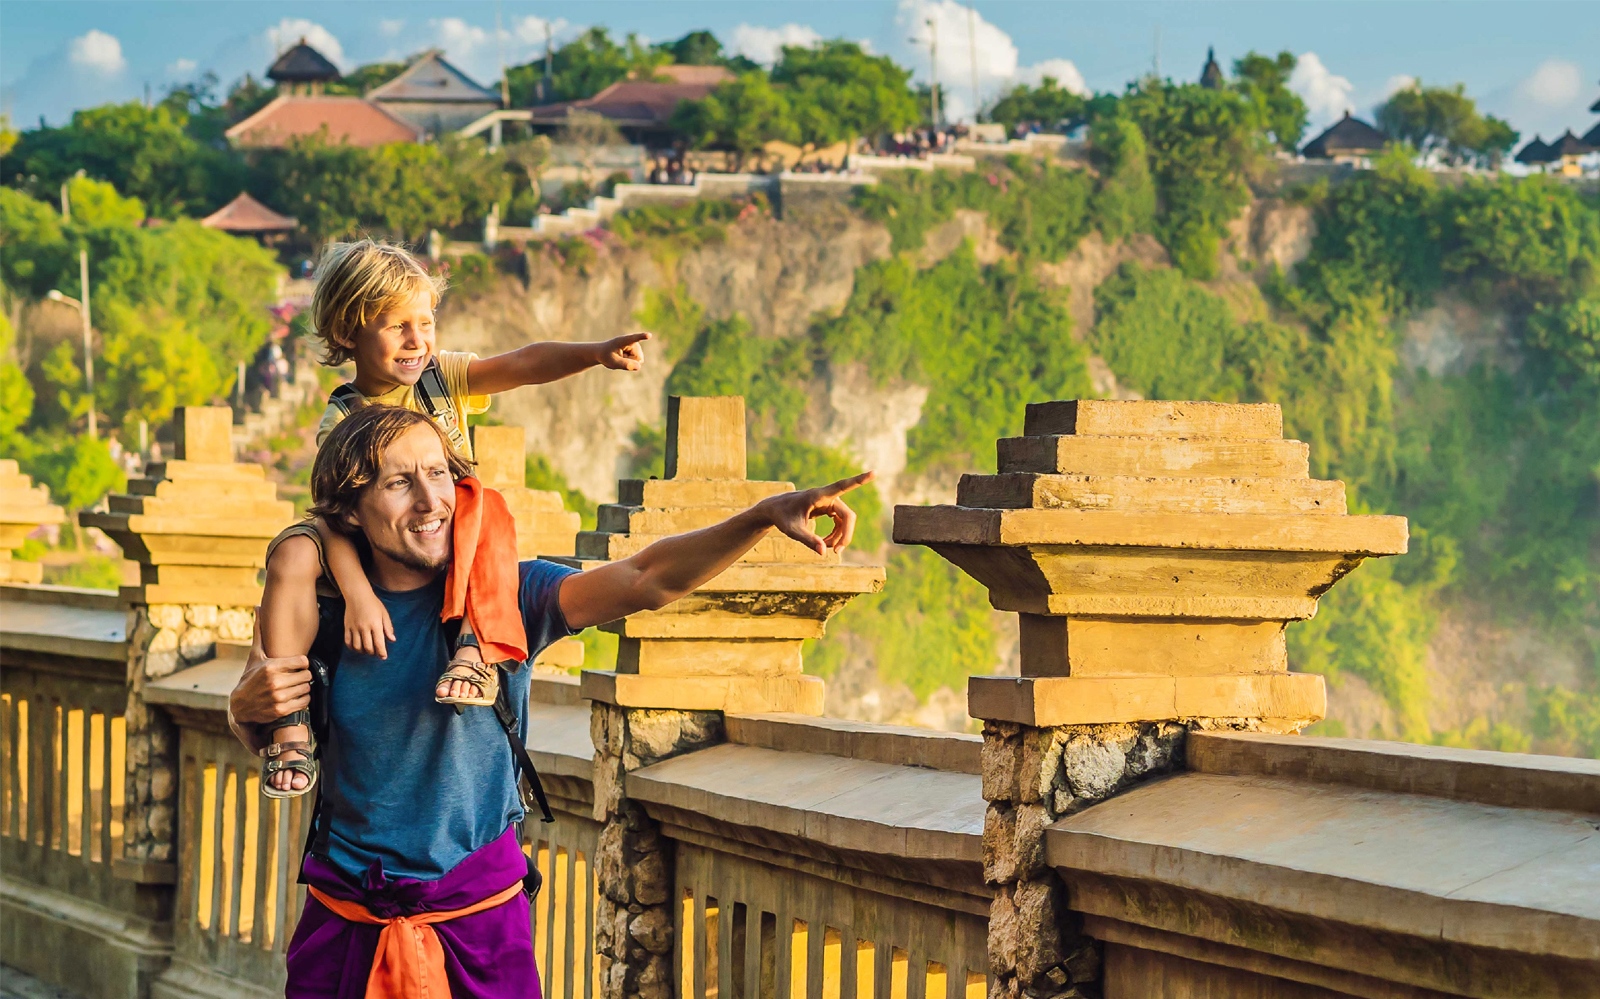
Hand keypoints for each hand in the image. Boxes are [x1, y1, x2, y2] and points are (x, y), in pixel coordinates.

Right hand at [228, 616, 312, 755]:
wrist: (240, 706)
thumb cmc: (251, 676)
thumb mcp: (255, 655)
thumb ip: (260, 631)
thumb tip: (257, 606)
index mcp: (271, 666)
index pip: (304, 661)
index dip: (301, 663)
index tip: (295, 665)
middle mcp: (275, 682)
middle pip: (307, 676)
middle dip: (302, 676)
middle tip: (294, 677)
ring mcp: (278, 697)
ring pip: (307, 688)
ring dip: (303, 688)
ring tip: (294, 686)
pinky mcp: (281, 711)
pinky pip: (305, 702)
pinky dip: (303, 700)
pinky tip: (294, 697)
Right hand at [344, 593, 393, 658]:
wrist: (357, 595)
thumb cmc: (373, 604)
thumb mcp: (384, 614)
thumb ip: (388, 627)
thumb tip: (393, 640)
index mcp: (375, 624)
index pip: (379, 643)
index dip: (382, 653)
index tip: (384, 657)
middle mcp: (364, 628)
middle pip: (368, 647)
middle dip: (373, 653)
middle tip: (376, 653)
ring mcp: (354, 628)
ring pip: (357, 647)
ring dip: (363, 652)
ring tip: (367, 650)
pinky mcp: (347, 627)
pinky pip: (348, 642)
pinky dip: (352, 648)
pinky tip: (357, 647)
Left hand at [599, 332, 649, 370]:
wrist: (603, 353)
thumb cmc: (606, 356)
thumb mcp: (613, 362)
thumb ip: (625, 364)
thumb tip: (638, 367)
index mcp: (624, 340)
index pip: (635, 338)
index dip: (642, 337)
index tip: (649, 335)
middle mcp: (632, 341)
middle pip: (638, 358)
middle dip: (629, 362)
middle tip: (618, 358)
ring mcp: (636, 346)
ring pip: (639, 361)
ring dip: (629, 362)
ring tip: (621, 357)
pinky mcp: (637, 351)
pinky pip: (638, 362)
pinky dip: (631, 363)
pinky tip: (624, 358)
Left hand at [757, 472, 874, 554]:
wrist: (775, 510)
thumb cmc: (782, 517)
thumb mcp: (792, 530)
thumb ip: (807, 540)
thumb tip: (823, 552)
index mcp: (818, 495)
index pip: (842, 486)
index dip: (859, 480)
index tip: (873, 472)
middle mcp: (826, 496)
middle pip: (848, 516)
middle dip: (845, 535)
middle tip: (836, 552)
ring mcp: (829, 502)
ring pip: (845, 521)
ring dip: (839, 537)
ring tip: (825, 548)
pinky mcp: (829, 507)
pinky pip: (840, 523)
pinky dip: (836, 535)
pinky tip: (825, 543)